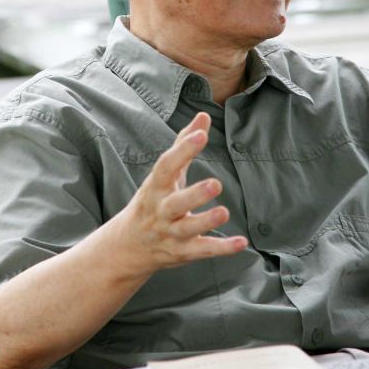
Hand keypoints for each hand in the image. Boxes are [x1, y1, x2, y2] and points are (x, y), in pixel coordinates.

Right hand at [112, 112, 247, 276]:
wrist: (127, 246)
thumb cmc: (153, 200)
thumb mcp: (163, 174)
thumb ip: (184, 145)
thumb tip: (203, 116)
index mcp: (155, 187)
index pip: (166, 166)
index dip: (182, 150)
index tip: (200, 135)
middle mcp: (161, 211)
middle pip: (175, 204)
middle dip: (194, 195)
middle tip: (215, 184)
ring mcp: (170, 233)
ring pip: (187, 229)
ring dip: (206, 222)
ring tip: (224, 212)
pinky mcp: (182, 252)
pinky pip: (202, 250)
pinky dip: (222, 248)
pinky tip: (241, 243)